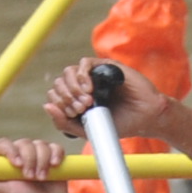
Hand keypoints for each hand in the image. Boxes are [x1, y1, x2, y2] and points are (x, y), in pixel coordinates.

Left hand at [0, 134, 70, 192]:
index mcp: (4, 162)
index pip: (3, 144)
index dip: (10, 150)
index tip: (16, 164)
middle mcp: (20, 155)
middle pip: (24, 143)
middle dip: (30, 159)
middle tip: (31, 177)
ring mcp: (37, 155)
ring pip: (40, 144)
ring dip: (42, 161)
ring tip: (42, 178)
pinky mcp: (53, 156)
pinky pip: (55, 147)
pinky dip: (56, 155)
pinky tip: (55, 166)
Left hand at [45, 56, 172, 141]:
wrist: (145, 118)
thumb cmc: (120, 124)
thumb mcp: (87, 130)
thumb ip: (65, 123)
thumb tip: (46, 107)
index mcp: (77, 100)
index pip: (55, 95)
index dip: (59, 104)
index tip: (74, 115)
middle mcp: (83, 85)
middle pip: (59, 83)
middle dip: (66, 98)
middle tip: (81, 109)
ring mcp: (93, 75)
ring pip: (68, 72)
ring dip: (72, 88)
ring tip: (86, 101)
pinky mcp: (105, 66)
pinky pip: (84, 63)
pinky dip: (82, 76)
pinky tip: (90, 89)